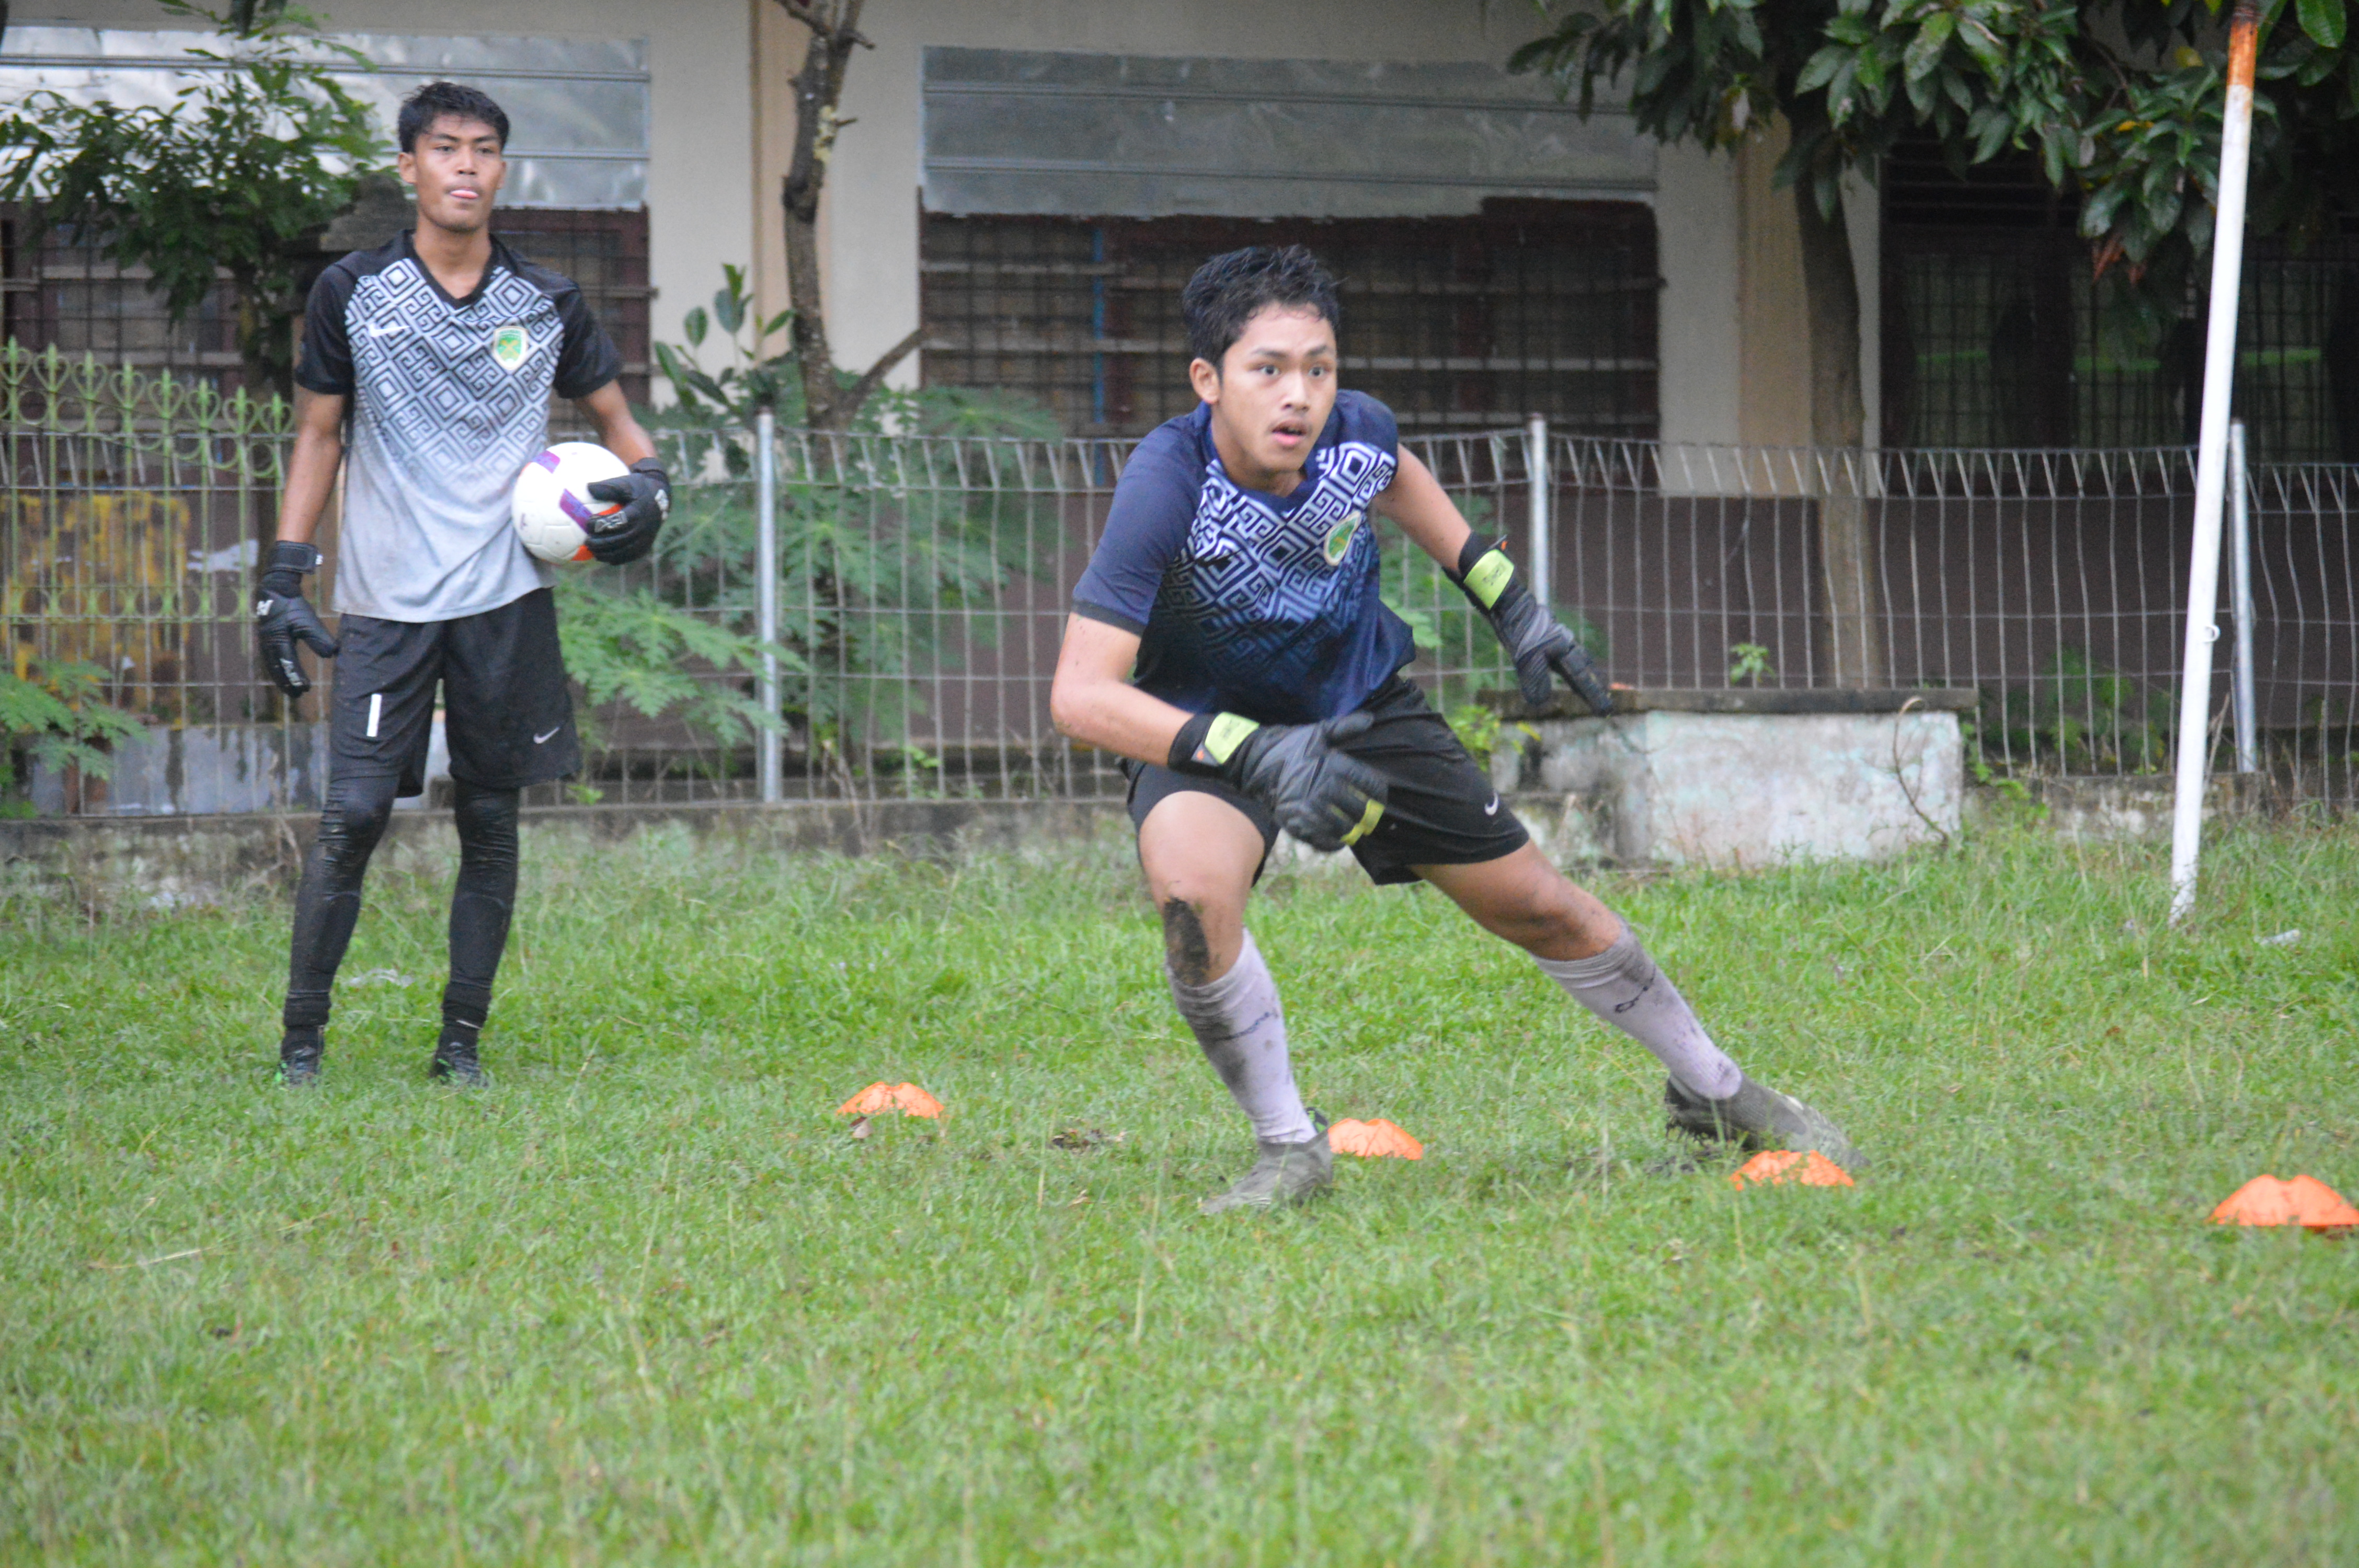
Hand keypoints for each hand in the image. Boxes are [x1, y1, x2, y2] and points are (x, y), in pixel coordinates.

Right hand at [254, 540, 339, 697]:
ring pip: (273, 665)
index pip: (289, 664)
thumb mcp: (308, 621)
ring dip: (281, 678)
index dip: (296, 677)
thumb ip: (319, 638)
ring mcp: (265, 641)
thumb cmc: (293, 605)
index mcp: (278, 640)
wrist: (276, 589)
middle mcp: (269, 643)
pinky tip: (282, 674)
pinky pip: (270, 659)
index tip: (306, 688)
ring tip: (290, 690)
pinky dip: (276, 669)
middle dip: (287, 682)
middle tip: (298, 695)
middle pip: (278, 668)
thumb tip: (332, 655)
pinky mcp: (266, 638)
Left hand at [584, 458, 669, 565]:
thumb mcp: (626, 483)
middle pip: (620, 540)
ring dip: (607, 553)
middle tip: (587, 541)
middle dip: (602, 543)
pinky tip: (602, 556)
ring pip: (624, 551)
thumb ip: (608, 487)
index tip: (588, 523)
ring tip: (592, 550)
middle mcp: (644, 528)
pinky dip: (615, 558)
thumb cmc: (638, 489)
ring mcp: (646, 539)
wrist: (660, 499)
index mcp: (638, 512)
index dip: (602, 525)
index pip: (618, 522)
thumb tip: (588, 488)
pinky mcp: (645, 546)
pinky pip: (630, 556)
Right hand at [1217, 711, 1389, 853]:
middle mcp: (1323, 785)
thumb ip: (1345, 727)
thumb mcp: (1319, 732)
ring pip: (1340, 825)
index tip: (1379, 797)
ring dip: (1352, 829)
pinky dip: (1331, 843)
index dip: (1378, 793)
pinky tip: (1338, 841)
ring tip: (1356, 830)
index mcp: (1333, 764)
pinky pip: (1318, 837)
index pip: (1367, 782)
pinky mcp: (1294, 819)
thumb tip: (1370, 719)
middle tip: (1371, 818)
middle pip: (1357, 807)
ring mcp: (1308, 805)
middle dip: (1367, 815)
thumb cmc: (1292, 746)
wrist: (1257, 760)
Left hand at [1453, 537, 1614, 714]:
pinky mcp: (1545, 638)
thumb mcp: (1525, 658)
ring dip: (1583, 675)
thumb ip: (1535, 680)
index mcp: (1564, 650)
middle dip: (1594, 685)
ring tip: (1589, 687)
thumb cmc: (1519, 629)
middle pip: (1584, 668)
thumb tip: (1541, 703)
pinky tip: (1560, 669)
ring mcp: (1556, 640)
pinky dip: (1567, 667)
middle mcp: (1564, 644)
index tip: (1606, 710)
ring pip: (1575, 660)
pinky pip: (1561, 656)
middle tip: (1604, 702)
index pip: (1582, 678)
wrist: (1508, 603)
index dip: (1593, 696)